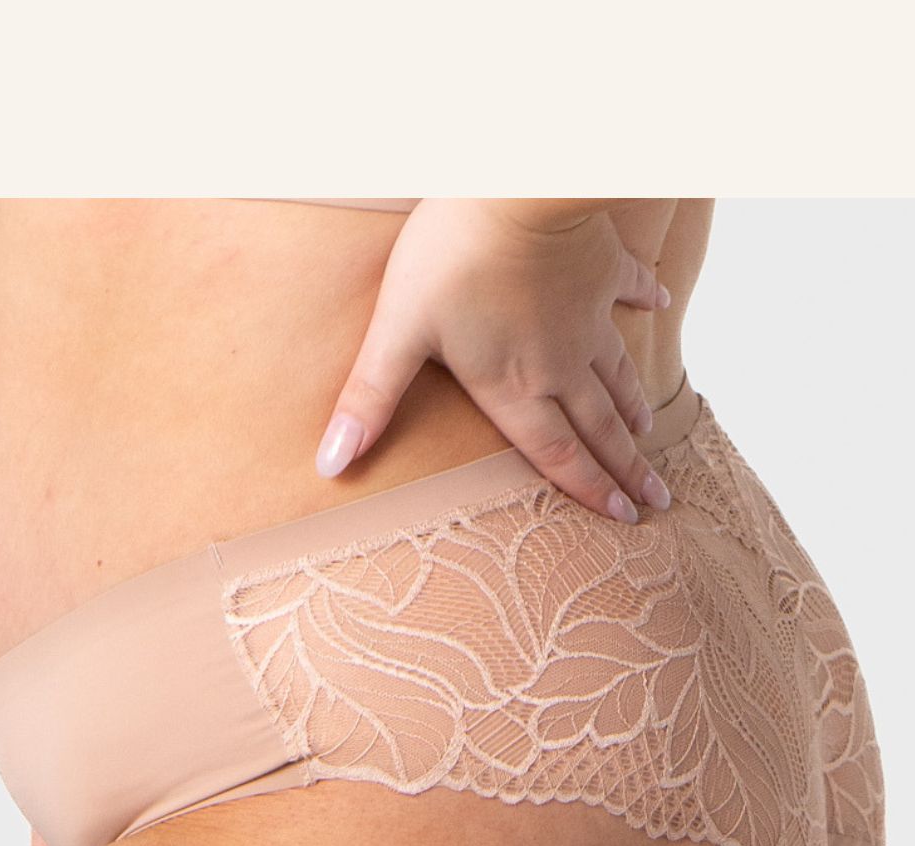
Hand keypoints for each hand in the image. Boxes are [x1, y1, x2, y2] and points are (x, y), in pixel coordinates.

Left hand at [315, 199, 672, 522]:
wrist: (517, 181)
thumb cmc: (453, 255)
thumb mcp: (398, 330)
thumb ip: (370, 398)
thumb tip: (332, 465)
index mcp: (514, 385)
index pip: (555, 452)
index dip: (587, 488)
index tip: (622, 518)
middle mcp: (561, 362)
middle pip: (598, 426)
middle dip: (626, 468)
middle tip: (655, 501)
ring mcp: (588, 316)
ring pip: (617, 372)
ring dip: (633, 406)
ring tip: (647, 433)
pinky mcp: (601, 267)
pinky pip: (630, 289)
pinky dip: (645, 301)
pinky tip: (659, 308)